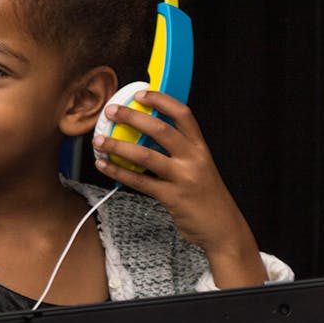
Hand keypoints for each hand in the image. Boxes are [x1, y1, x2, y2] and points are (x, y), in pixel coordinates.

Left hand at [92, 90, 264, 287]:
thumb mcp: (199, 167)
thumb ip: (179, 152)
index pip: (182, 114)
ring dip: (118, 146)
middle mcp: (194, 159)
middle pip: (160, 129)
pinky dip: (118, 172)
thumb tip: (146, 135)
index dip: (161, 100)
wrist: (223, 229)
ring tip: (99, 140)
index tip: (140, 93)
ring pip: (145, 155)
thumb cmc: (206, 197)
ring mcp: (183, 178)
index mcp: (200, 147)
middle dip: (132, 117)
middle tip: (111, 111)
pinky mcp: (172, 197)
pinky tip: (104, 165)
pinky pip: (139, 181)